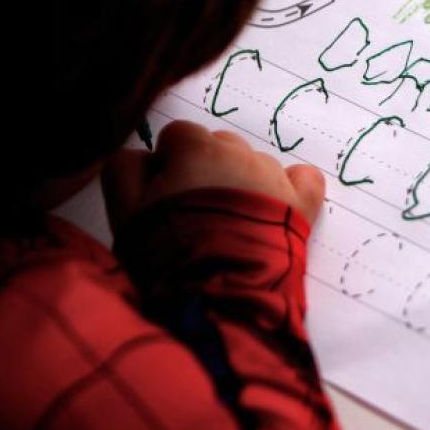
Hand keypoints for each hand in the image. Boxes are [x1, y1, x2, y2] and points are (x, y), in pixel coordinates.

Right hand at [102, 120, 325, 233]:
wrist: (218, 295)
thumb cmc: (166, 254)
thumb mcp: (125, 210)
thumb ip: (125, 169)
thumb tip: (143, 155)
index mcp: (197, 149)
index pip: (179, 134)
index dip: (169, 162)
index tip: (166, 191)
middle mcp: (240, 155)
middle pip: (219, 145)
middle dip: (205, 169)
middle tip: (195, 210)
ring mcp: (274, 178)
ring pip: (255, 164)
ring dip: (241, 182)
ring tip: (228, 224)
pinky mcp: (300, 205)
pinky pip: (304, 178)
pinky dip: (291, 187)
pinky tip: (277, 206)